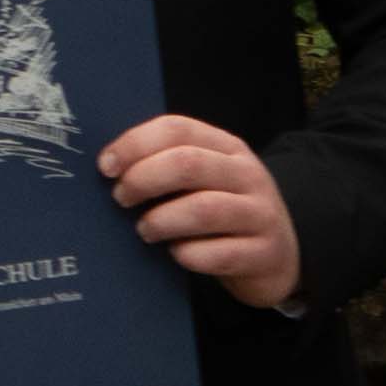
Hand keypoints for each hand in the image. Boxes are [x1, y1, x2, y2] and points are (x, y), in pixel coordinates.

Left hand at [99, 112, 304, 312]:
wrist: (279, 255)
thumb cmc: (224, 214)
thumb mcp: (205, 180)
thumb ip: (168, 165)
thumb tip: (108, 167)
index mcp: (227, 147)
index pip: (177, 129)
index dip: (136, 144)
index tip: (106, 167)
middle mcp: (247, 175)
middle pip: (187, 164)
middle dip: (143, 179)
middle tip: (121, 198)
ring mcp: (259, 214)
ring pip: (203, 209)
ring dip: (161, 220)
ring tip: (144, 230)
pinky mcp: (263, 254)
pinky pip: (219, 253)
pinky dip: (188, 255)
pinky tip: (176, 254)